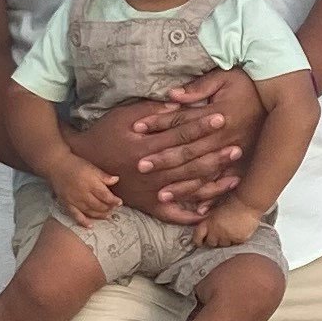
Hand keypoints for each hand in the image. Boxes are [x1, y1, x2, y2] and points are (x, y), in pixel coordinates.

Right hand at [45, 147, 119, 225]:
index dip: (113, 200)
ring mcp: (74, 200)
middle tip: (114, 209)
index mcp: (90, 183)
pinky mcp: (67, 204)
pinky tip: (90, 226)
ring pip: (90, 211)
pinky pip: (76, 215)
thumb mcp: (91, 167)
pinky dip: (83, 222)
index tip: (119, 202)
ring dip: (100, 215)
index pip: (105, 195)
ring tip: (107, 216)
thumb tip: (116, 180)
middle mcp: (83, 193)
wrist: (56, 166)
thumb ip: (103, 176)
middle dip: (108, 208)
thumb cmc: (75, 165)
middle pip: (99, 205)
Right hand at [94, 67, 263, 219]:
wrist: (84, 164)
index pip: (180, 136)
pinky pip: (174, 215)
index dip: (201, 127)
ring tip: (235, 178)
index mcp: (145, 148)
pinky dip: (191, 215)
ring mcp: (151, 192)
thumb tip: (177, 105)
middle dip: (214, 156)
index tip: (221, 118)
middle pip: (189, 163)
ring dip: (212, 184)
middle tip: (237, 148)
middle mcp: (151, 173)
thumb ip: (151, 112)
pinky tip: (210, 211)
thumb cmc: (105, 134)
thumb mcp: (122, 116)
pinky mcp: (149, 206)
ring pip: (188, 189)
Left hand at [194, 195, 261, 247]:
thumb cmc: (232, 199)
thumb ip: (207, 206)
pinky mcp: (239, 240)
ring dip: (225, 240)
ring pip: (224, 245)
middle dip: (213, 239)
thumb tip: (199, 212)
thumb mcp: (216, 201)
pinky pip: (235, 244)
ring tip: (230, 232)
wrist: (249, 201)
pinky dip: (236, 240)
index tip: (199, 242)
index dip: (197, 240)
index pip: (197, 237)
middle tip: (218, 233)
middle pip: (211, 243)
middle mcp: (216, 232)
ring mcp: (228, 237)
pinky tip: (238, 232)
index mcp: (209, 222)